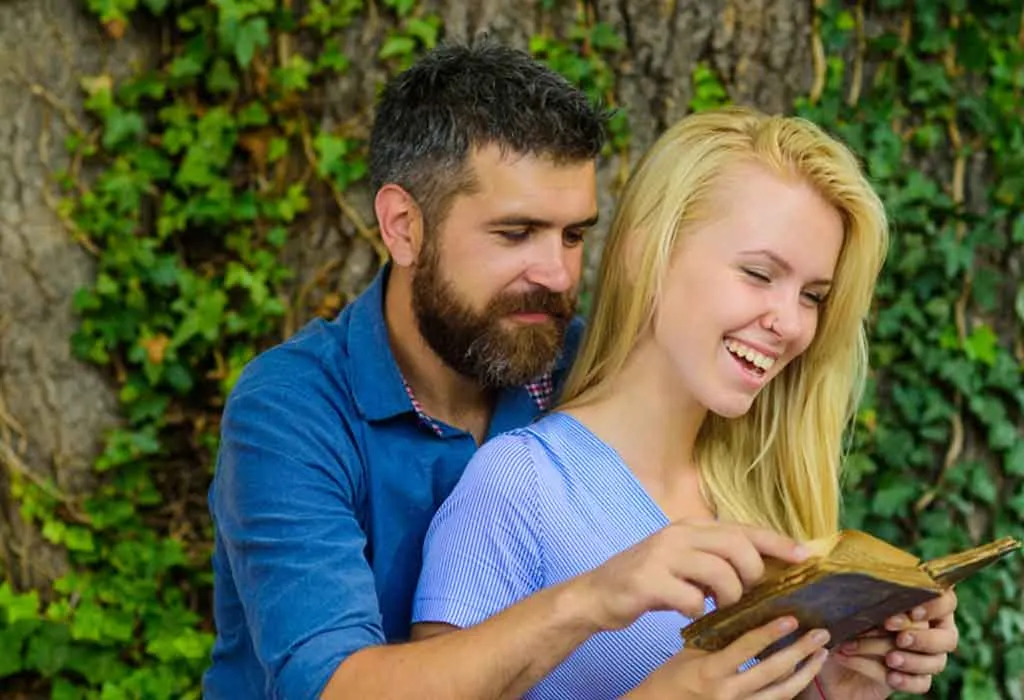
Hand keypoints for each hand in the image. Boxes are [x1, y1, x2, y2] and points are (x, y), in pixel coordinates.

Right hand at [576, 520, 809, 630]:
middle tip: (746, 593)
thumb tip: (760, 566)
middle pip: (736, 545)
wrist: (596, 594)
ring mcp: (662, 556)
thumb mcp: (682, 559)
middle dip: (752, 573)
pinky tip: (688, 613)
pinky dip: (697, 611)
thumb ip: (714, 556)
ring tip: (718, 606)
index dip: (777, 542)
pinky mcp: (648, 581)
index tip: (805, 555)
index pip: (743, 528)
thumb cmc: (646, 580)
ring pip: (720, 573)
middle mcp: (678, 535)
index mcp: (690, 527)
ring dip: (728, 596)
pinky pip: (691, 599)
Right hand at [629, 616, 829, 699]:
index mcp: (712, 671)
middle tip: (820, 634)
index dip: (770, 633)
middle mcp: (728, 693)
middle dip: (800, 652)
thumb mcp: (689, 652)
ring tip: (821, 654)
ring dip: (805, 672)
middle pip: (772, 672)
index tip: (790, 618)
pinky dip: (792, 688)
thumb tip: (744, 611)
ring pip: (781, 693)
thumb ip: (717, 637)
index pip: (746, 649)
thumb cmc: (672, 677)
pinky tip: (804, 674)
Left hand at [818, 588, 958, 698]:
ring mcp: (926, 657)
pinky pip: (922, 683)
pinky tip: (890, 677)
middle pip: (948, 637)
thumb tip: (859, 577)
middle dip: (924, 638)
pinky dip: (907, 681)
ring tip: (889, 659)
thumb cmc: (841, 622)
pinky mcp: (915, 680)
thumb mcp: (847, 605)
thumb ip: (861, 594)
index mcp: (919, 604)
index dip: (935, 606)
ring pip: (936, 662)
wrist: (831, 658)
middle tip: (900, 638)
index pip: (945, 600)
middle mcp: (930, 630)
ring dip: (912, 661)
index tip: (913, 612)